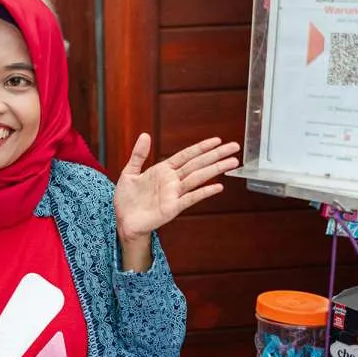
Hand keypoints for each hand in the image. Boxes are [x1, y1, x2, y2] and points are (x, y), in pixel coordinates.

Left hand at [113, 134, 240, 241]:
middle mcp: (171, 181)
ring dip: (215, 169)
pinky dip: (204, 192)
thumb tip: (145, 135)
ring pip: (198, 178)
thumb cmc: (127, 200)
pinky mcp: (172, 208)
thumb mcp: (129, 172)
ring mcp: (173, 194)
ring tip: (232, 162)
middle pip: (198, 164)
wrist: (123, 221)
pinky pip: (190, 198)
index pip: (186, 155)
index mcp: (162, 171)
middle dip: (216, 155)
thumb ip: (139, 155)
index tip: (217, 140)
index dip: (201, 147)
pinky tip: (218, 186)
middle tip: (234, 147)